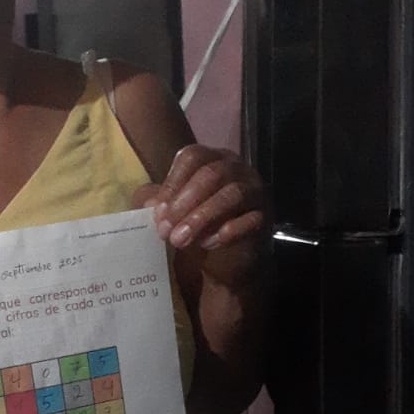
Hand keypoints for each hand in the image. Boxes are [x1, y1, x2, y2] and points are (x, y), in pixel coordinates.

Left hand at [135, 145, 267, 287]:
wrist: (228, 256)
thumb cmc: (199, 225)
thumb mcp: (173, 211)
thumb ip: (157, 202)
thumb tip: (148, 202)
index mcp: (213, 159)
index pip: (193, 156)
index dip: (173, 182)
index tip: (156, 211)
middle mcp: (238, 168)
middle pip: (212, 174)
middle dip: (184, 203)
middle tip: (164, 230)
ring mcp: (256, 191)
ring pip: (232, 194)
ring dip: (201, 218)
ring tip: (179, 240)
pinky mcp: (265, 217)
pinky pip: (249, 220)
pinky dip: (226, 232)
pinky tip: (207, 244)